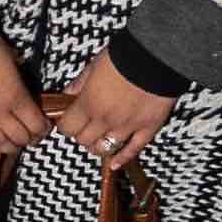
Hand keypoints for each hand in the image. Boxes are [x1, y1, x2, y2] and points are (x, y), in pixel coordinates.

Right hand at [0, 40, 47, 155]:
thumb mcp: (12, 58)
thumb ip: (16, 78)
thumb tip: (18, 82)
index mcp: (16, 98)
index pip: (36, 125)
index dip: (42, 129)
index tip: (42, 127)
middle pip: (18, 138)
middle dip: (26, 140)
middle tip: (28, 136)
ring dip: (4, 144)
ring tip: (6, 143)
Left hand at [49, 61, 176, 173]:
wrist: (155, 57)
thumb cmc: (123, 58)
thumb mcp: (93, 66)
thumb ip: (79, 83)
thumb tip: (67, 94)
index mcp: (89, 103)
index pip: (68, 128)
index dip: (66, 126)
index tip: (68, 121)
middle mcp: (105, 120)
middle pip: (84, 141)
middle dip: (81, 136)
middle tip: (84, 128)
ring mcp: (127, 127)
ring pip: (105, 149)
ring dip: (99, 147)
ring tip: (99, 140)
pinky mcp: (148, 128)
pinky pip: (133, 150)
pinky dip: (122, 159)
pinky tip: (114, 164)